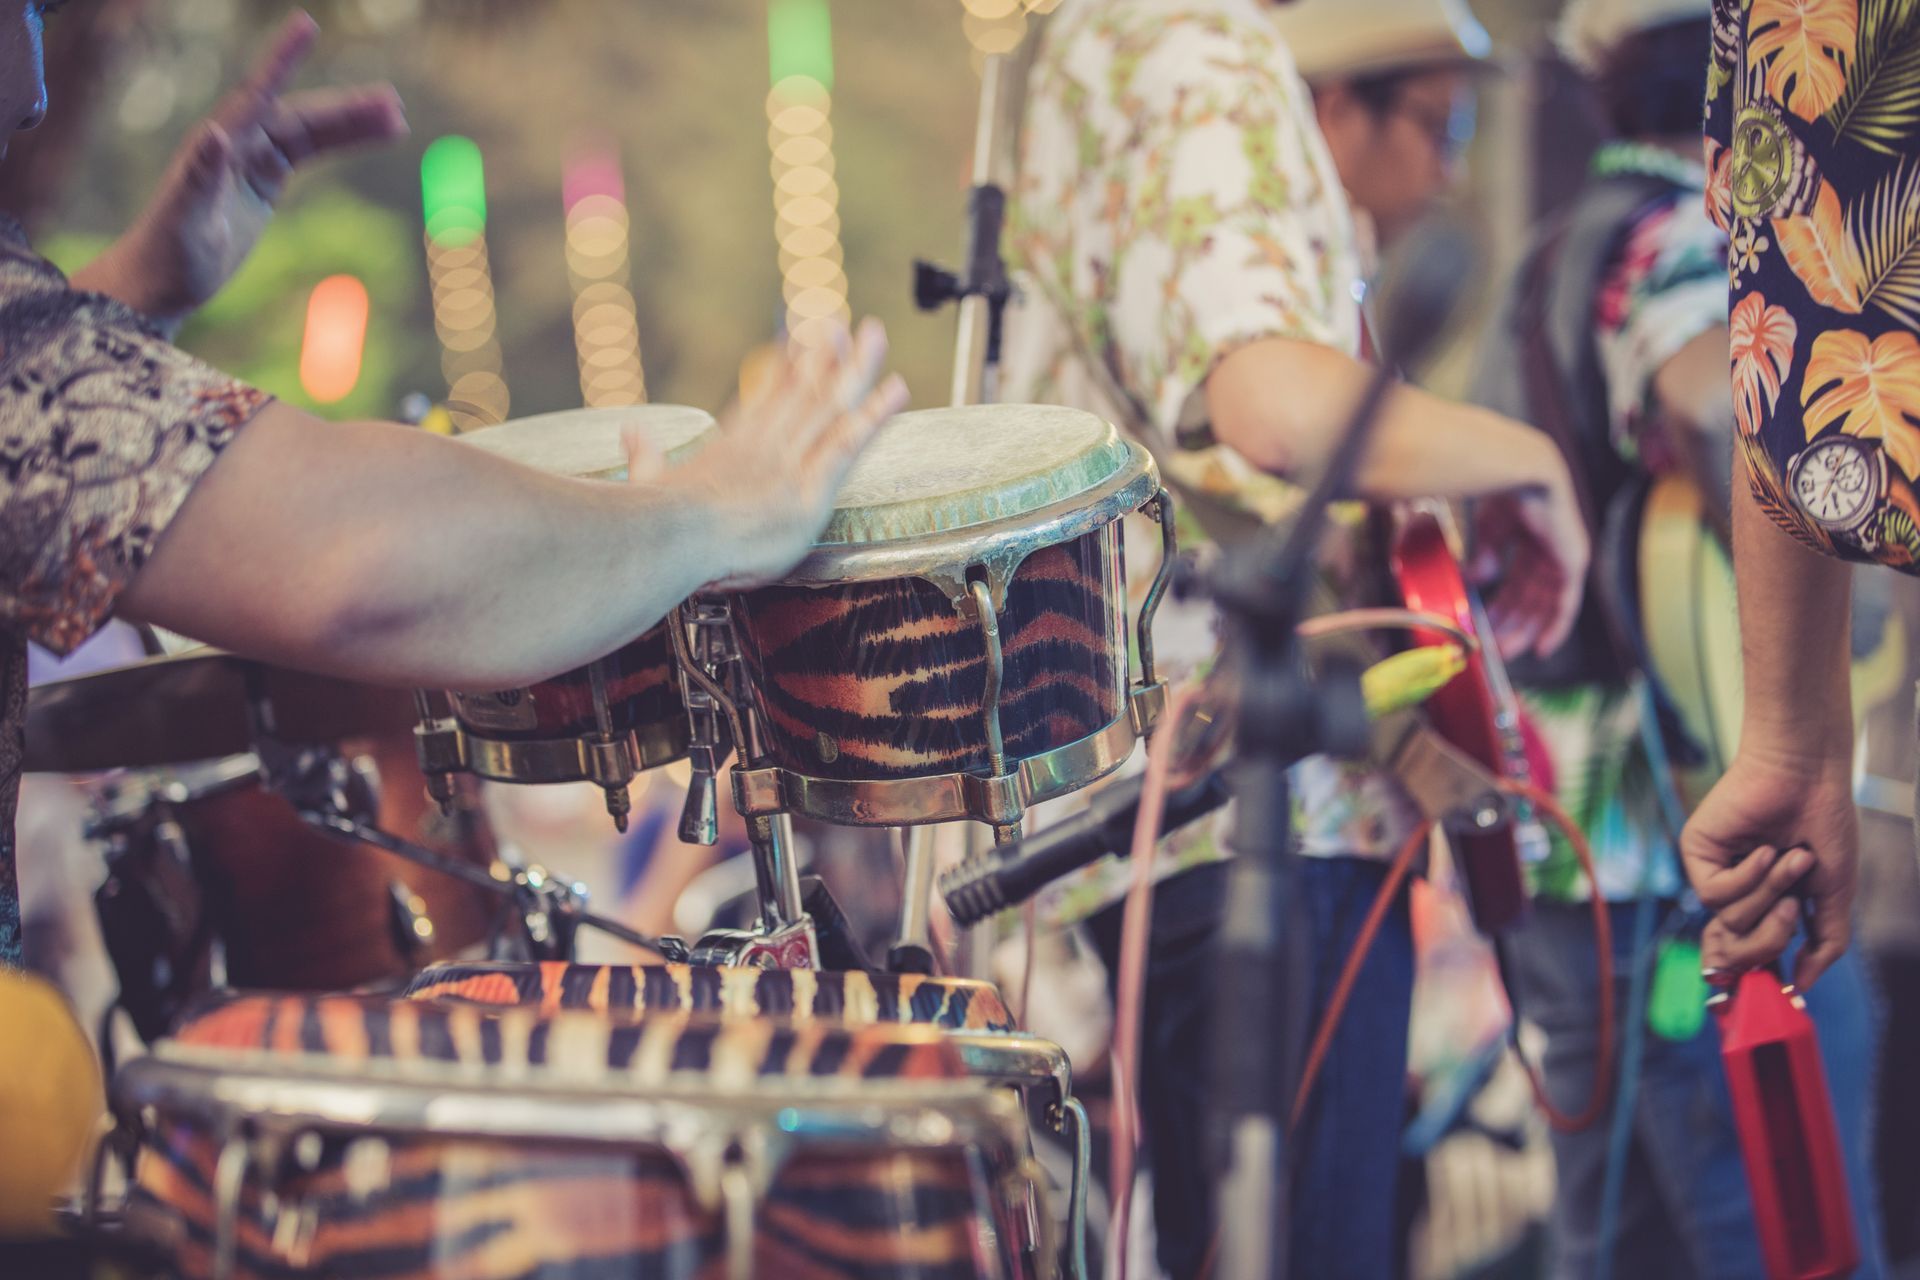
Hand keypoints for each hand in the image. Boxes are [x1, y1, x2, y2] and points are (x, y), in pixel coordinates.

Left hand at [75, 12, 405, 330]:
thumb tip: (215, 133)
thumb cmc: (169, 253)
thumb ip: (198, 176)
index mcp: (220, 145)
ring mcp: (255, 160)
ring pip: (313, 131)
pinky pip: (312, 152)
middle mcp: (239, 143)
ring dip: (354, 123)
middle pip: (302, 115)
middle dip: (346, 107)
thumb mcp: (184, 219)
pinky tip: (372, 138)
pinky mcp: (267, 179)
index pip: (257, 94)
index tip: (306, 25)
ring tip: (398, 117)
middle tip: (392, 101)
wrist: (161, 281)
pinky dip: (343, 143)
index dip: (282, 60)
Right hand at [626, 318, 908, 588]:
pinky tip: (897, 390)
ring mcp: (790, 463)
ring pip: (831, 406)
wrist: (669, 538)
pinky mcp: (809, 489)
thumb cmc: (655, 521)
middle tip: (844, 321)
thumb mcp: (648, 481)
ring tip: (877, 334)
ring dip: (857, 369)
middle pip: (802, 391)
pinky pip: (849, 444)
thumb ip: (644, 453)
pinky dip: (875, 415)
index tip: (801, 338)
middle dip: (826, 355)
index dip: (786, 367)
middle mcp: (765, 446)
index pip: (765, 399)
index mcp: (731, 448)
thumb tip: (630, 430)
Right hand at [1470, 463, 1587, 659]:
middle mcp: (1551, 549)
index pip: (1518, 581)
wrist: (1520, 473)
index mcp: (1532, 537)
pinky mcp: (1574, 563)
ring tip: (1504, 651)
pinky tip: (1542, 648)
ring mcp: (1565, 556)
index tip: (1487, 627)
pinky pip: (1566, 604)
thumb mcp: (1489, 529)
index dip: (1504, 606)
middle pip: (1531, 596)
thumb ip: (1486, 555)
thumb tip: (1478, 580)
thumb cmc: (1503, 491)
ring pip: (1545, 604)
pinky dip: (1555, 627)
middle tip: (1491, 646)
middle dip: (1509, 623)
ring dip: (1525, 629)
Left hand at [1681, 744, 1857, 988]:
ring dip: (1770, 892)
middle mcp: (1737, 892)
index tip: (1784, 977)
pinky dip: (1748, 878)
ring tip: (1792, 857)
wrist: (1809, 776)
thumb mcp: (1834, 893)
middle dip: (1770, 937)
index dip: (1761, 967)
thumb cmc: (1824, 826)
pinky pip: (1713, 894)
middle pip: (1736, 950)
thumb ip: (1825, 942)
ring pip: (1730, 921)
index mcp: (1766, 904)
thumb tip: (1802, 986)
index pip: (1750, 955)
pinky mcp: (1696, 853)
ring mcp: (1715, 872)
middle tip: (1795, 906)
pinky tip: (1764, 851)